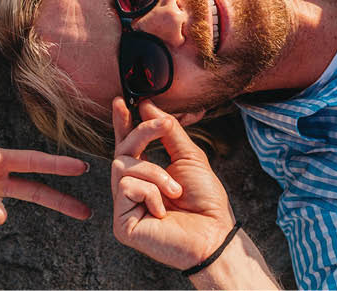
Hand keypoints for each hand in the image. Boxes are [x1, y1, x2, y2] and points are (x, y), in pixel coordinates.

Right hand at [110, 98, 234, 269]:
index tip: (121, 102)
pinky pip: (127, 187)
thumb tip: (147, 106)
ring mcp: (125, 207)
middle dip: (142, 133)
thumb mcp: (188, 156)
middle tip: (163, 128)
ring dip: (155, 173)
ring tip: (175, 191)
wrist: (214, 233)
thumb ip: (168, 131)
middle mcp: (131, 189)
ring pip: (122, 166)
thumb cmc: (205, 200)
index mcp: (146, 175)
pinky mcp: (122, 224)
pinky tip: (163, 211)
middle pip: (121, 150)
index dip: (122, 124)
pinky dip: (151, 193)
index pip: (127, 145)